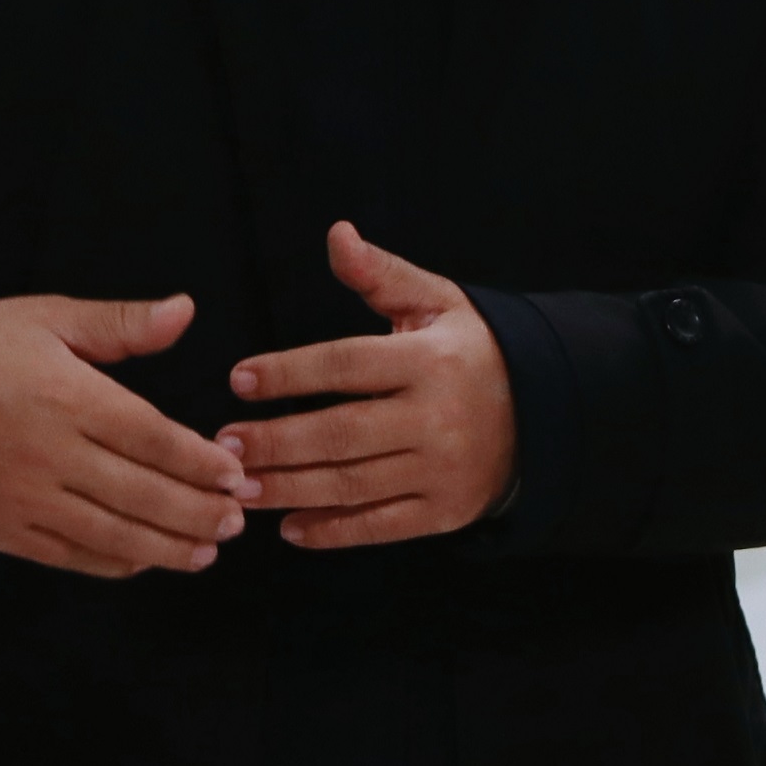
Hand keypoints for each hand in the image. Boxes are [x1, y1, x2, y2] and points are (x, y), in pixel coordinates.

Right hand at [0, 293, 255, 577]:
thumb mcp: (48, 318)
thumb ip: (121, 323)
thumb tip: (185, 310)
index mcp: (65, 398)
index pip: (149, 438)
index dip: (198, 461)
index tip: (234, 471)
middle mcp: (47, 455)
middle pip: (140, 494)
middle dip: (197, 510)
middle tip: (240, 517)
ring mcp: (25, 500)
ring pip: (112, 534)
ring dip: (168, 547)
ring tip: (209, 549)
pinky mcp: (5, 532)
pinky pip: (72, 557)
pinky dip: (116, 562)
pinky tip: (149, 559)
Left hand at [215, 224, 518, 549]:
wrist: (542, 414)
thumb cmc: (469, 351)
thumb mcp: (436, 302)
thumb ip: (380, 274)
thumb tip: (336, 234)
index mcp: (429, 360)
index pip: (347, 365)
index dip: (289, 373)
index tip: (238, 379)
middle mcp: (436, 418)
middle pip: (341, 433)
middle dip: (276, 442)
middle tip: (223, 446)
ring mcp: (442, 470)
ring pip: (353, 484)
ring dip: (290, 488)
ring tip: (239, 488)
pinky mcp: (445, 512)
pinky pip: (380, 526)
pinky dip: (332, 531)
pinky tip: (289, 528)